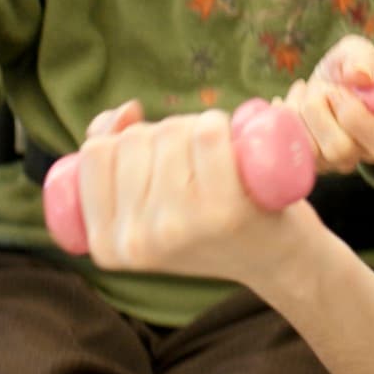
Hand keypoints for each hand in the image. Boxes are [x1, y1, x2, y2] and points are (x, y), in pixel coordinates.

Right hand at [74, 110, 319, 283]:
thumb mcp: (149, 210)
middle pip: (133, 139)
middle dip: (164, 134)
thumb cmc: (209, 224)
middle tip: (194, 162)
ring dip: (194, 127)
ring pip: (169, 131)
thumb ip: (116, 165)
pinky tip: (233, 145)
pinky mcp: (223, 210)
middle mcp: (138, 241)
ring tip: (215, 159)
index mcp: (108, 246)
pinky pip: (207, 132)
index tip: (154, 157)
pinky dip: (220, 124)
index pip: (95, 154)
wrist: (278, 260)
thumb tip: (121, 113)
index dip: (123, 138)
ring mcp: (179, 226)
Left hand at [288, 37, 373, 175]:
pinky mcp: (307, 162)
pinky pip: (287, 148)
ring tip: (306, 91)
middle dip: (321, 108)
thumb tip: (359, 76)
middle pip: (339, 149)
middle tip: (324, 88)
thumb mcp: (359, 53)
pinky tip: (288, 101)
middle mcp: (364, 155)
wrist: (330, 81)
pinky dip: (282, 119)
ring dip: (300, 112)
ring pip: (311, 151)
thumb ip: (362, 59)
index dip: (355, 111)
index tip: (346, 86)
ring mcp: (333, 163)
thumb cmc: (350, 70)